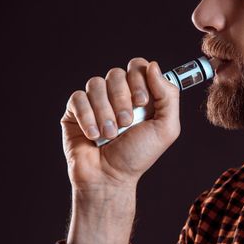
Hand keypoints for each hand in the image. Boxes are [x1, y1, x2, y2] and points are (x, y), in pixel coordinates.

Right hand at [61, 58, 180, 189]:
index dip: (139, 80)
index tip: (142, 102)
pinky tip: (94, 135)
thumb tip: (153, 66)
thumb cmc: (138, 156)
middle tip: (127, 123)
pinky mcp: (75, 111)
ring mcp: (95, 102)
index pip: (137, 67)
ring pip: (95, 84)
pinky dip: (88, 118)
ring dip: (105, 112)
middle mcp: (117, 95)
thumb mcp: (165, 128)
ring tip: (110, 134)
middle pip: (116, 73)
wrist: (110, 177)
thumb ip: (168, 96)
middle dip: (122, 99)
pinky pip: (78, 98)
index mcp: (140, 96)